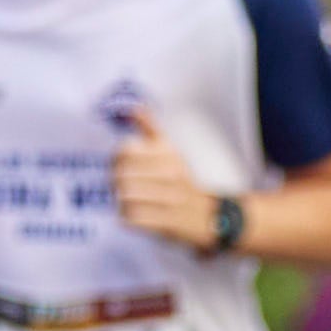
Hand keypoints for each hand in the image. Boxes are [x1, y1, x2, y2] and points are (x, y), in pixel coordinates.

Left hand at [112, 106, 220, 252]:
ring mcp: (170, 199)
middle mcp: (171, 174)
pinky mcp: (168, 223)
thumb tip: (133, 107)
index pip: (126, 151)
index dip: (116, 160)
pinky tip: (136, 216)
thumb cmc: (185, 183)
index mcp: (169, 154)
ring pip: (125, 196)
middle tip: (122, 188)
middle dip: (116, 183)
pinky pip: (133, 217)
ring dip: (122, 202)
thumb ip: (150, 128)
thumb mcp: (171, 151)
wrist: (214, 217)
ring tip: (131, 202)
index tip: (123, 168)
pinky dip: (129, 218)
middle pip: (121, 175)